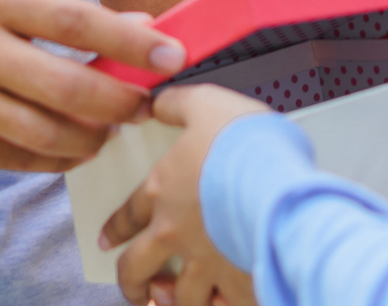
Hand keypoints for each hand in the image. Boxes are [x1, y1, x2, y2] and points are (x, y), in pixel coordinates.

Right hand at [0, 0, 186, 173]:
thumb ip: (63, 7)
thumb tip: (137, 24)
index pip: (73, 22)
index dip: (129, 42)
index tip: (171, 54)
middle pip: (67, 88)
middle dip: (121, 102)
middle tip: (145, 104)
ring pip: (47, 135)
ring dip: (93, 137)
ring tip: (109, 126)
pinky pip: (18, 158)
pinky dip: (55, 156)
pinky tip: (72, 143)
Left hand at [102, 84, 270, 305]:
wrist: (279, 183)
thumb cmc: (246, 146)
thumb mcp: (206, 103)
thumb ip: (179, 104)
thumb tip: (158, 101)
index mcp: (163, 192)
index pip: (128, 216)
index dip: (115, 229)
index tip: (108, 238)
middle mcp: (175, 233)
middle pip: (137, 267)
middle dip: (131, 282)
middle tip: (133, 286)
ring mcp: (205, 263)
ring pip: (176, 297)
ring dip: (168, 301)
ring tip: (167, 300)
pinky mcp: (237, 283)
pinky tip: (216, 304)